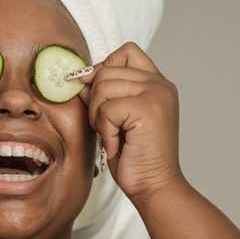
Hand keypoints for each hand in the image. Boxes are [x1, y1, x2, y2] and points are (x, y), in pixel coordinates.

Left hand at [79, 42, 184, 204]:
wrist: (154, 187)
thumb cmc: (133, 158)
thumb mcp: (114, 120)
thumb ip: (102, 94)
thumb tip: (78, 77)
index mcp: (157, 83)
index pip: (125, 52)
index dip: (104, 69)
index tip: (97, 97)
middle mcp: (161, 84)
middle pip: (106, 69)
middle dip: (95, 101)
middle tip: (107, 129)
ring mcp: (157, 94)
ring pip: (102, 86)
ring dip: (98, 117)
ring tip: (113, 137)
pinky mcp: (148, 108)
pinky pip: (106, 108)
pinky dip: (104, 130)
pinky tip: (117, 145)